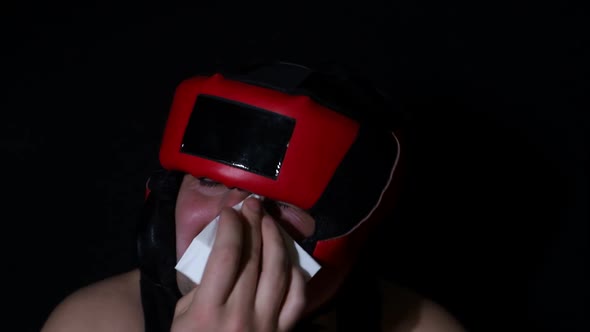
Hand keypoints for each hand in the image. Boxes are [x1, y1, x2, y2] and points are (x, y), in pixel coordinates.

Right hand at [171, 197, 306, 331]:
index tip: (230, 211)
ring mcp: (266, 324)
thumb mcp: (181, 318)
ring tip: (270, 221)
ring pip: (280, 271)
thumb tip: (221, 254)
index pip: (227, 254)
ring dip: (276, 240)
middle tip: (253, 204)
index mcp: (208, 310)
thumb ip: (200, 287)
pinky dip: (297, 274)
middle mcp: (240, 314)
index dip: (232, 226)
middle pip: (254, 257)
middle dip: (254, 224)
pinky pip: (297, 298)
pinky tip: (290, 257)